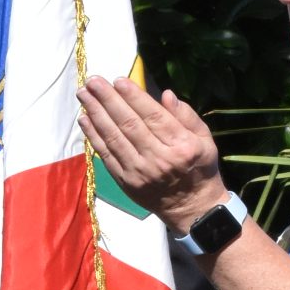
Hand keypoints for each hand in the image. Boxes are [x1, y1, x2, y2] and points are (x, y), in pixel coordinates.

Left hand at [78, 75, 227, 233]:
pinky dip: (94, 136)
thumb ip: (187, 116)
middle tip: (93, 81)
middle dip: (108, 100)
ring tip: (84, 94)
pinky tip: (85, 119)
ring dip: (96, 114)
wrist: (192, 209)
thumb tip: (166, 94)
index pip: (154, 116)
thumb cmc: (199, 168)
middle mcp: (159, 159)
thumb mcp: (205, 140)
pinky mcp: (126, 182)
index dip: (134, 97)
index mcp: (182, 146)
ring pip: (114, 138)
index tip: (118, 80)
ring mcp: (139, 172)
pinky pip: (106, 155)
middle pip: (129, 124)